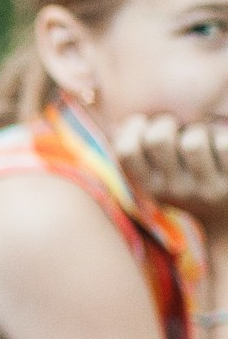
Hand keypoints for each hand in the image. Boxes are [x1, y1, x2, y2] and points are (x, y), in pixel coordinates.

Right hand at [115, 113, 227, 232]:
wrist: (224, 217)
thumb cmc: (185, 182)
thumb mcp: (156, 176)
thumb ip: (137, 151)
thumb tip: (120, 123)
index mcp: (148, 187)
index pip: (126, 151)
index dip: (133, 127)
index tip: (145, 125)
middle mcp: (174, 191)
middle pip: (159, 139)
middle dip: (167, 122)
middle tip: (176, 127)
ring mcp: (205, 188)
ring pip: (193, 141)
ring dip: (199, 129)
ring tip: (203, 137)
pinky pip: (224, 144)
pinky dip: (223, 136)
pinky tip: (220, 146)